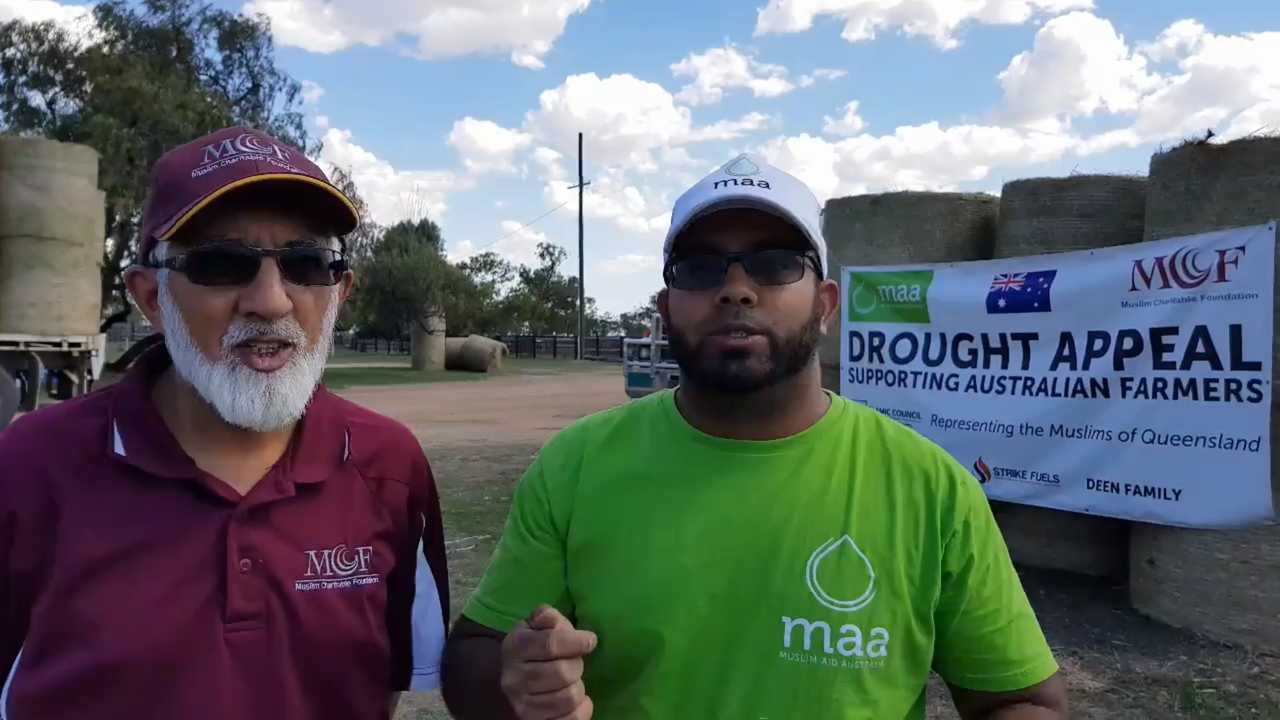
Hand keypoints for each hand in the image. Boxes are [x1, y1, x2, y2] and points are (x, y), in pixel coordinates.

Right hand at [500, 604, 598, 718]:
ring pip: (569, 697)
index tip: (590, 640)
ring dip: (579, 687)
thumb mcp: (539, 625)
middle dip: (577, 665)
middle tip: (574, 662)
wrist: (517, 677)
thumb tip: (552, 620)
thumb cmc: (537, 646)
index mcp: (515, 647)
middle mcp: (513, 679)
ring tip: (572, 681)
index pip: (551, 643)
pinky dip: (582, 709)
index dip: (576, 641)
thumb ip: (547, 617)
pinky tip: (579, 700)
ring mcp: (522, 705)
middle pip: (563, 672)